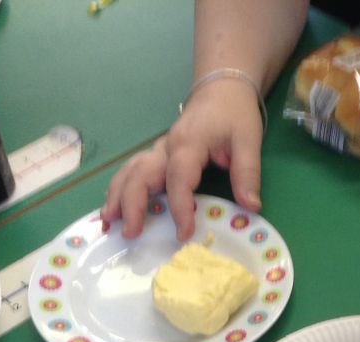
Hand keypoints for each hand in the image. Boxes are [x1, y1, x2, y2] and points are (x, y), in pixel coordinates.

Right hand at [101, 78, 264, 240]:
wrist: (222, 89)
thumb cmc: (235, 115)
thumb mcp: (249, 141)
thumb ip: (248, 174)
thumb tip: (251, 207)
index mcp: (188, 143)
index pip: (179, 179)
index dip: (179, 207)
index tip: (184, 233)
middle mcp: (166, 147)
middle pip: (140, 175)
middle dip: (132, 205)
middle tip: (131, 234)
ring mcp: (158, 149)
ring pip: (129, 172)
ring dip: (116, 197)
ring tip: (108, 223)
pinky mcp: (157, 154)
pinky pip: (133, 171)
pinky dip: (120, 189)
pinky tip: (113, 208)